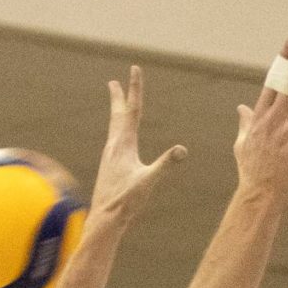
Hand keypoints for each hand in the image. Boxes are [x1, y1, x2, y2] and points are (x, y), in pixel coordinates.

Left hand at [90, 66, 186, 227]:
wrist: (105, 217)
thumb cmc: (126, 200)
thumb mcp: (148, 181)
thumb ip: (165, 164)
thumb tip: (182, 149)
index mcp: (124, 144)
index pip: (132, 110)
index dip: (135, 88)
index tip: (134, 69)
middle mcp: (114, 146)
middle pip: (117, 115)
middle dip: (118, 97)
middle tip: (114, 82)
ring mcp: (110, 156)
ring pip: (114, 127)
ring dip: (116, 113)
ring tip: (117, 106)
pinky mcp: (109, 166)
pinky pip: (114, 141)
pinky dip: (117, 131)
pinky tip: (119, 139)